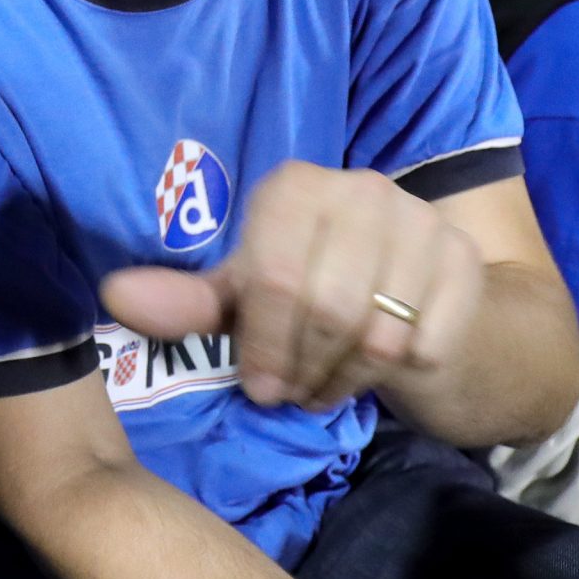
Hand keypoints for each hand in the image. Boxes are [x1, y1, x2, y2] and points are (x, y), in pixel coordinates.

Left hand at [99, 161, 484, 411]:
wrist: (413, 299)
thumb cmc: (310, 294)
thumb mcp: (242, 299)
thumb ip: (186, 303)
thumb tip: (114, 297)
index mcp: (295, 187)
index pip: (274, 280)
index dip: (264, 347)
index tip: (260, 386)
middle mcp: (361, 187)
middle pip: (328, 310)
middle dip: (305, 368)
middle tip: (296, 391)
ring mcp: (419, 220)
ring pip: (378, 333)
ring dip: (347, 377)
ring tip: (329, 382)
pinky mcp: (463, 260)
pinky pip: (424, 343)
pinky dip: (398, 374)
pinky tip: (381, 367)